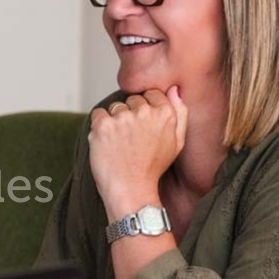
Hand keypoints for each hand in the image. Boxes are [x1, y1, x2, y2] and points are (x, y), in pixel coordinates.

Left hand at [88, 86, 187, 215]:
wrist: (131, 190)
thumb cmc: (153, 168)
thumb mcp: (177, 142)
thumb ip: (180, 113)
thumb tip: (174, 89)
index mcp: (165, 113)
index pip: (151, 93)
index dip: (145, 109)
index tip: (143, 126)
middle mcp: (144, 112)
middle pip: (132, 99)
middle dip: (130, 114)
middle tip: (132, 139)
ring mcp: (122, 117)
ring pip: (115, 107)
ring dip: (115, 121)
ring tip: (120, 143)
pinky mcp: (103, 125)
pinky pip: (98, 114)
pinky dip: (99, 126)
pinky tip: (107, 143)